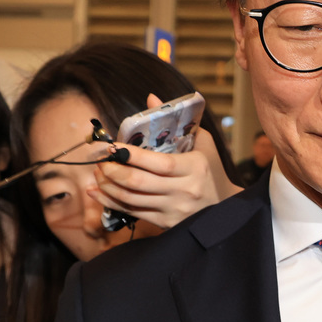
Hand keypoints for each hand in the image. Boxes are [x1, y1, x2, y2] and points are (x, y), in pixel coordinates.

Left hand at [90, 95, 241, 229]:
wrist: (225, 205)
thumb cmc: (211, 169)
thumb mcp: (202, 142)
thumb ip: (176, 121)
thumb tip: (150, 98)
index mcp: (194, 167)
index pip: (158, 163)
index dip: (132, 155)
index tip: (113, 147)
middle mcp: (184, 190)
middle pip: (139, 182)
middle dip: (113, 171)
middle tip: (101, 161)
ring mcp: (175, 209)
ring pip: (131, 199)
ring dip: (108, 186)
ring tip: (98, 174)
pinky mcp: (167, 223)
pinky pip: (133, 213)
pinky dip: (110, 202)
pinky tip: (97, 192)